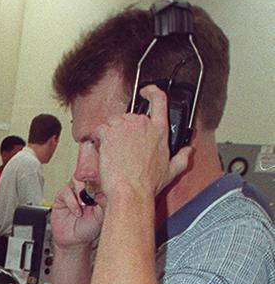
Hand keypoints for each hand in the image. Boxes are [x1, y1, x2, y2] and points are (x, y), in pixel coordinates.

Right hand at [50, 179, 104, 249]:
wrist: (74, 242)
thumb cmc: (88, 229)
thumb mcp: (101, 216)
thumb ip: (103, 203)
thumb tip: (103, 191)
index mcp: (97, 190)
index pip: (99, 176)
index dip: (100, 174)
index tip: (103, 178)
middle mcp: (85, 189)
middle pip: (86, 173)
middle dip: (90, 178)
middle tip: (93, 187)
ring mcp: (73, 192)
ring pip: (76, 180)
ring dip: (80, 192)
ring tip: (84, 205)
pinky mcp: (62, 197)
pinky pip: (66, 192)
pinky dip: (72, 202)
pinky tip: (77, 211)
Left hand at [96, 85, 191, 203]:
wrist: (130, 191)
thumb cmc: (147, 184)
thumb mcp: (171, 171)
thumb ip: (182, 158)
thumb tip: (188, 152)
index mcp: (159, 130)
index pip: (159, 100)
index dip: (151, 92)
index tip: (146, 91)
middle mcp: (143, 125)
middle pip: (130, 116)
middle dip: (123, 129)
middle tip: (121, 147)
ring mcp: (126, 128)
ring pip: (113, 122)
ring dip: (110, 134)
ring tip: (112, 152)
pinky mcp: (110, 134)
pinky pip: (99, 129)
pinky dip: (97, 137)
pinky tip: (100, 149)